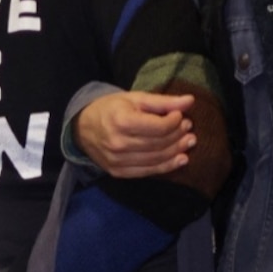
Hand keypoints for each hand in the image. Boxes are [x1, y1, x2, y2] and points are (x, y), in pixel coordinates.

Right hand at [75, 90, 196, 177]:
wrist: (82, 127)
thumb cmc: (111, 109)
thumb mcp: (135, 99)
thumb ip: (163, 102)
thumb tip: (190, 101)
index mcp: (122, 122)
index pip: (159, 127)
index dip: (175, 122)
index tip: (181, 116)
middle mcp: (119, 144)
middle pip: (159, 144)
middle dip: (178, 136)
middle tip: (189, 129)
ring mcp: (117, 161)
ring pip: (156, 159)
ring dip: (176, 152)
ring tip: (188, 142)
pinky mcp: (118, 172)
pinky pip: (148, 172)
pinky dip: (167, 167)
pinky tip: (180, 159)